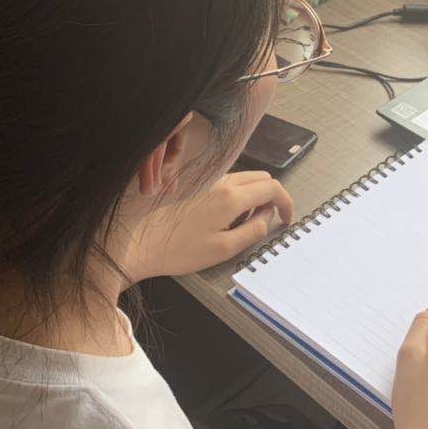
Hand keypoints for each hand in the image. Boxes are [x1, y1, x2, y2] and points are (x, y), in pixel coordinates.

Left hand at [124, 171, 293, 279]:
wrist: (141, 242)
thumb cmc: (179, 250)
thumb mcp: (224, 249)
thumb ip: (253, 231)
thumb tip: (267, 217)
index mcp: (231, 197)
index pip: (273, 188)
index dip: (286, 203)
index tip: (286, 219)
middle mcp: (222, 181)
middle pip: (262, 178)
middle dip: (272, 197)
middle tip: (267, 221)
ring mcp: (209, 180)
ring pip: (245, 177)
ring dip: (255, 195)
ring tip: (243, 223)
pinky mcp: (198, 184)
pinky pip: (229, 180)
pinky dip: (239, 193)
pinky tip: (226, 216)